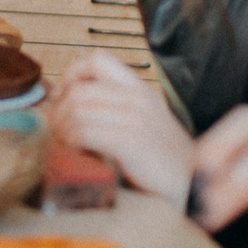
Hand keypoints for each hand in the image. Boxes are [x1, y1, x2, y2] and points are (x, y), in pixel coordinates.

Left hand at [50, 51, 192, 206]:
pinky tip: (73, 154)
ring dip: (61, 130)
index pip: (97, 60)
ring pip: (76, 109)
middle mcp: (138, 98)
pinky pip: (84, 132)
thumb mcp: (143, 127)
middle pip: (79, 89)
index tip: (60, 97)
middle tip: (54, 131)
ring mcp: (136, 118)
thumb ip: (115, 113)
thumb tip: (71, 110)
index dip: (70, 75)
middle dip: (57, 111)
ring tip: (62, 146)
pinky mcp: (131, 141)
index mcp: (141, 90)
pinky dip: (70, 143)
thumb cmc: (164, 164)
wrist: (194, 187)